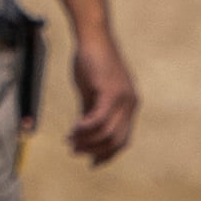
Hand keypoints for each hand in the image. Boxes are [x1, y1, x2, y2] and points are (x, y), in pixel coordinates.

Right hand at [65, 29, 141, 164]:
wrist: (92, 37)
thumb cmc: (91, 61)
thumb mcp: (92, 93)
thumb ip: (90, 112)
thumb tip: (82, 133)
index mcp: (129, 105)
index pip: (123, 139)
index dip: (107, 154)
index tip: (91, 163)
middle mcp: (131, 104)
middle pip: (116, 140)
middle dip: (94, 150)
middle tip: (75, 151)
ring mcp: (123, 98)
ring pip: (106, 133)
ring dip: (86, 141)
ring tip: (70, 141)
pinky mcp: (111, 92)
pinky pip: (98, 119)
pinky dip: (84, 129)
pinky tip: (73, 130)